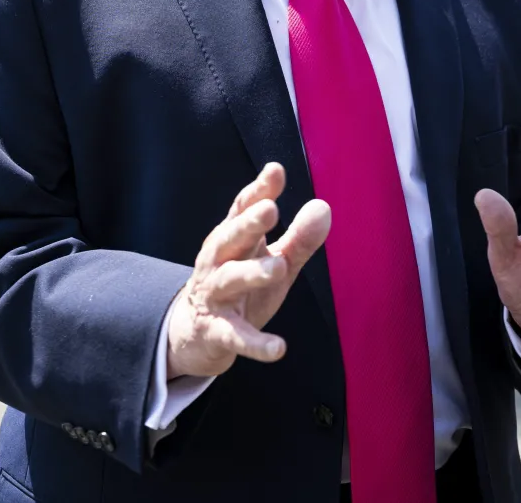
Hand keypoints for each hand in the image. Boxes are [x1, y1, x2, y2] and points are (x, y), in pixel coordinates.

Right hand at [166, 163, 331, 378]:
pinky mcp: (218, 330)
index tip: (276, 171)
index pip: (242, 209)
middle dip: (249, 223)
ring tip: (278, 267)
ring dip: (253, 272)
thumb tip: (323, 207)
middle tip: (271, 209)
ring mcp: (215, 295)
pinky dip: (255, 344)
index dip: (258, 190)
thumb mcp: (273, 261)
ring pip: (230, 280)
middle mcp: (218, 261)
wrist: (197, 333)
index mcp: (233, 239)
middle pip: (231, 238)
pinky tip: (278, 349)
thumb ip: (298, 238)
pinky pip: (236, 336)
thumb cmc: (242, 287)